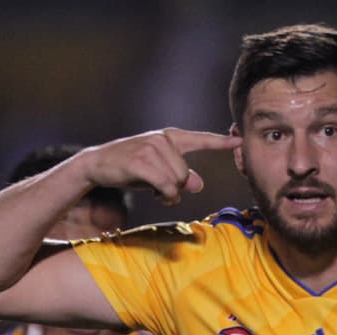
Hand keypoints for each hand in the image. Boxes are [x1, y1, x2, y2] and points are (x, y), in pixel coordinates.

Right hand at [80, 128, 240, 205]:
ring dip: (167, 193)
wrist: (97, 164)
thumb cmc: (130, 168)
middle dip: (175, 188)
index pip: (200, 139)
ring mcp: (151, 147)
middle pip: (185, 175)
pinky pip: (165, 185)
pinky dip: (162, 195)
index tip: (239, 140)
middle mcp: (163, 139)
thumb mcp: (158, 171)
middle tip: (158, 189)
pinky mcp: (141, 160)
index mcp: (170, 138)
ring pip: (176, 182)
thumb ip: (180, 176)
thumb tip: (198, 184)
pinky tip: (153, 193)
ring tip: (152, 189)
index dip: (221, 142)